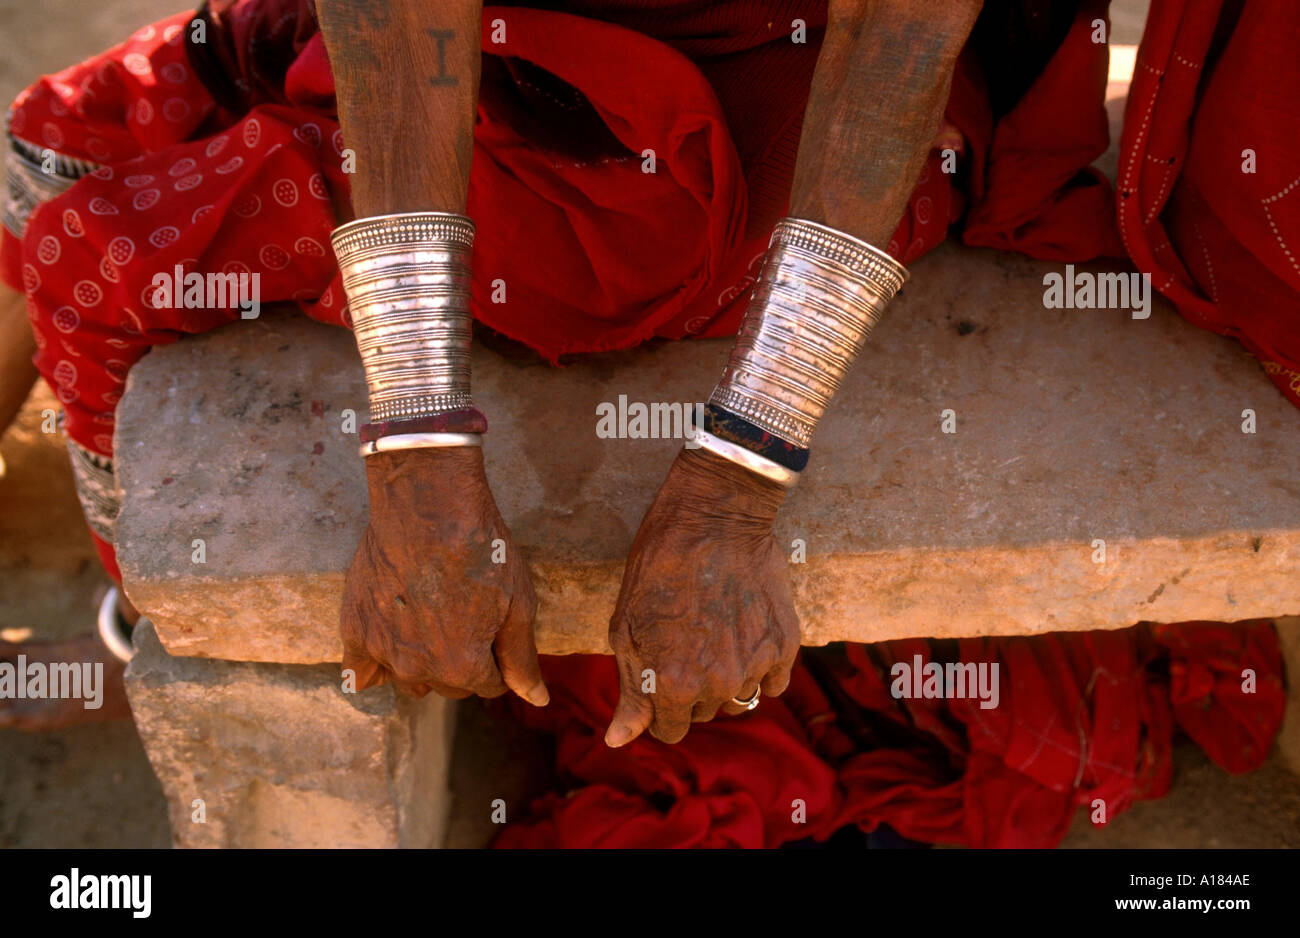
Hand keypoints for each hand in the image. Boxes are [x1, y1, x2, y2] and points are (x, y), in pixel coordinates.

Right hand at [340, 447, 546, 704]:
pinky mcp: (354, 629)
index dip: (499, 658)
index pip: (490, 686)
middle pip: (451, 685)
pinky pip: (361, 673)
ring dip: (426, 664)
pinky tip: (393, 640)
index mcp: (462, 666)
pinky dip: (376, 666)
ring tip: (435, 622)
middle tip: (469, 616)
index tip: (497, 625)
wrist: (427, 504)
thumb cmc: (482, 549)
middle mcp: (418, 668)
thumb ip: (522, 659)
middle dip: (465, 662)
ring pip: (411, 680)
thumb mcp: (518, 604)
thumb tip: (537, 700)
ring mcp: (381, 651)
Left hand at [605, 447, 799, 745]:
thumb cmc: (659, 565)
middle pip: (703, 713)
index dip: (659, 706)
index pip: (669, 730)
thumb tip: (617, 740)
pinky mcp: (786, 645)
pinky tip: (743, 633)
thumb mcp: (626, 626)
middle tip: (684, 641)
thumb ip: (630, 690)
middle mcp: (718, 684)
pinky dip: (758, 668)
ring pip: (737, 699)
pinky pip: (773, 683)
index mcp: (672, 684)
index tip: (659, 674)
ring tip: (713, 634)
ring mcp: (756, 665)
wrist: (715, 516)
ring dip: (725, 679)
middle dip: (690, 689)